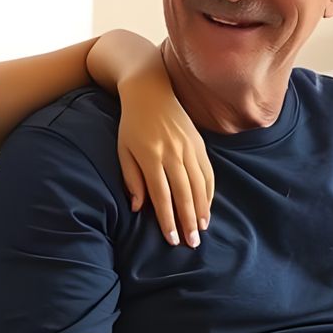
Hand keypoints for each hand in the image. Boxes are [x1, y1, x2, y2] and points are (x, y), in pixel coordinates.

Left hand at [115, 66, 214, 246]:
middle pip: (184, 194)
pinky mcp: (199, 143)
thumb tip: (138, 207)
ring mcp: (189, 147)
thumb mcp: (124, 150)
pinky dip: (209, 191)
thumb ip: (131, 179)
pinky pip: (207, 172)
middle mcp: (173, 153)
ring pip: (199, 185)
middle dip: (189, 221)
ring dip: (202, 210)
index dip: (168, 220)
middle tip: (192, 243)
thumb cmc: (131, 124)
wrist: (150, 90)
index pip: (162, 196)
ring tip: (202, 229)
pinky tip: (208, 206)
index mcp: (151, 157)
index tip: (172, 239)